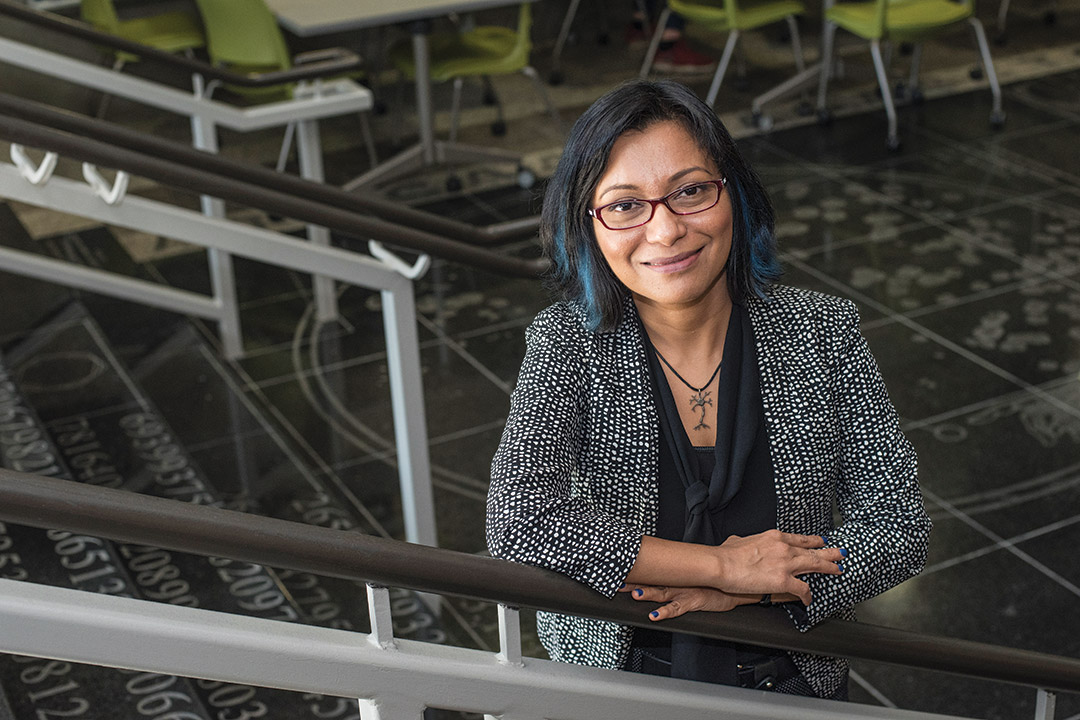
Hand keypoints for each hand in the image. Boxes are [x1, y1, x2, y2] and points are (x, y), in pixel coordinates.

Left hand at [619, 583, 759, 620]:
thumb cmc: (711, 582)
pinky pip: (677, 608)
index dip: (635, 572)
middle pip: (651, 581)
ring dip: (647, 594)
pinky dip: (666, 612)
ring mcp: (685, 591)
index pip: (651, 572)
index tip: (619, 569)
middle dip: (634, 582)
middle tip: (618, 581)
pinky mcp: (694, 601)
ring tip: (634, 594)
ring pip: (661, 593)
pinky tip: (655, 615)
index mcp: (675, 575)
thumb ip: (679, 570)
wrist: (734, 587)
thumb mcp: (692, 574)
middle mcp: (677, 582)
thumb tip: (663, 567)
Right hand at [713, 530, 844, 604]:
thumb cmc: (726, 554)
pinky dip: (808, 596)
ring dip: (828, 568)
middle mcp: (784, 548)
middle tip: (840, 553)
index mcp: (774, 537)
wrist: (722, 564)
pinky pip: (803, 590)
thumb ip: (745, 542)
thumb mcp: (738, 540)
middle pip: (813, 550)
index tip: (820, 542)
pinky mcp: (784, 581)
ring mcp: (786, 564)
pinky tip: (809, 600)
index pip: (800, 539)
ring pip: (815, 565)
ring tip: (837, 570)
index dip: (813, 541)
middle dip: (828, 552)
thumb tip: (739, 542)